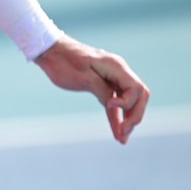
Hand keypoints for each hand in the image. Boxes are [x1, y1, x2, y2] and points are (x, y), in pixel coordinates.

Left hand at [34, 35, 149, 143]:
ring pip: (130, 100)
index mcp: (116, 67)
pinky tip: (117, 132)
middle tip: (123, 133)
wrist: (50, 51)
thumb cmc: (63, 63)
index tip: (109, 106)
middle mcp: (119, 71)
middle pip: (139, 96)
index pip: (137, 88)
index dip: (128, 103)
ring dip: (128, 119)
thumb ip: (102, 90)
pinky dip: (117, 116)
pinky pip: (116, 102)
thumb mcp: (82, 79)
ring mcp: (113, 77)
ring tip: (122, 138)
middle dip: (134, 116)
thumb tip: (114, 104)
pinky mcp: (104, 84)